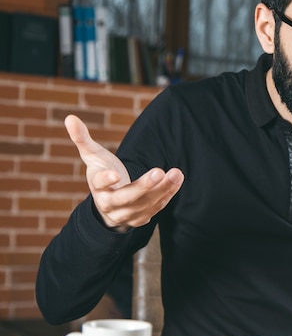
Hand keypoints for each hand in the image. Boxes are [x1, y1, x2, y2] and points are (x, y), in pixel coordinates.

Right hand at [65, 115, 184, 230]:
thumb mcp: (93, 157)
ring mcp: (126, 214)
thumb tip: (70, 117)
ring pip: (145, 204)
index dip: (105, 179)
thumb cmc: (102, 174)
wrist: (109, 205)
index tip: (114, 174)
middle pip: (126, 198)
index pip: (98, 184)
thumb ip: (82, 139)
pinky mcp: (141, 218)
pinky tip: (177, 180)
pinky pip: (156, 207)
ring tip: (176, 173)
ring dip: (163, 189)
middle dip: (144, 186)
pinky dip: (168, 194)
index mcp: (97, 188)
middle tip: (159, 171)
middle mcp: (110, 204)